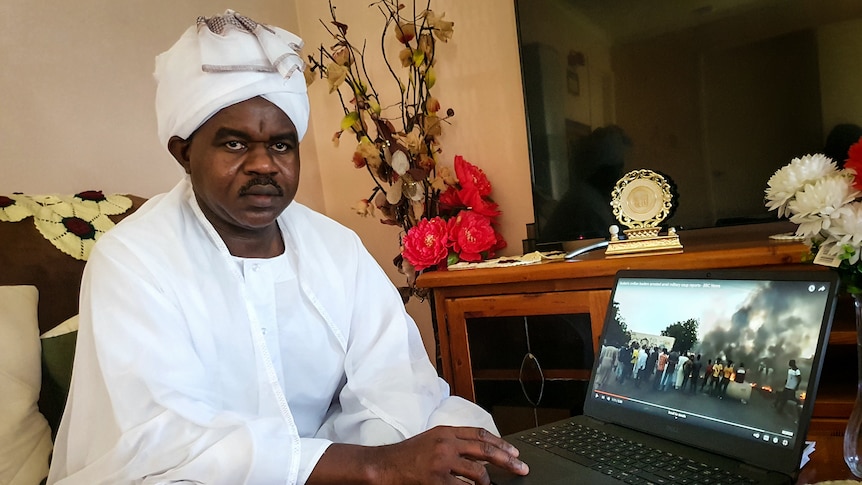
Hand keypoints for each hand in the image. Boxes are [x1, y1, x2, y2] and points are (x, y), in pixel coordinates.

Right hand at [372, 425, 528, 484]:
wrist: (384, 465)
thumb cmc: (406, 455)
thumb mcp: (431, 440)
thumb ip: (453, 443)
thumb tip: (478, 454)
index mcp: (446, 431)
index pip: (480, 434)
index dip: (500, 442)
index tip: (514, 451)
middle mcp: (447, 443)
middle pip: (485, 449)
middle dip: (506, 459)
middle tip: (520, 467)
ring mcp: (442, 462)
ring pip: (477, 472)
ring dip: (487, 481)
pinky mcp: (437, 480)